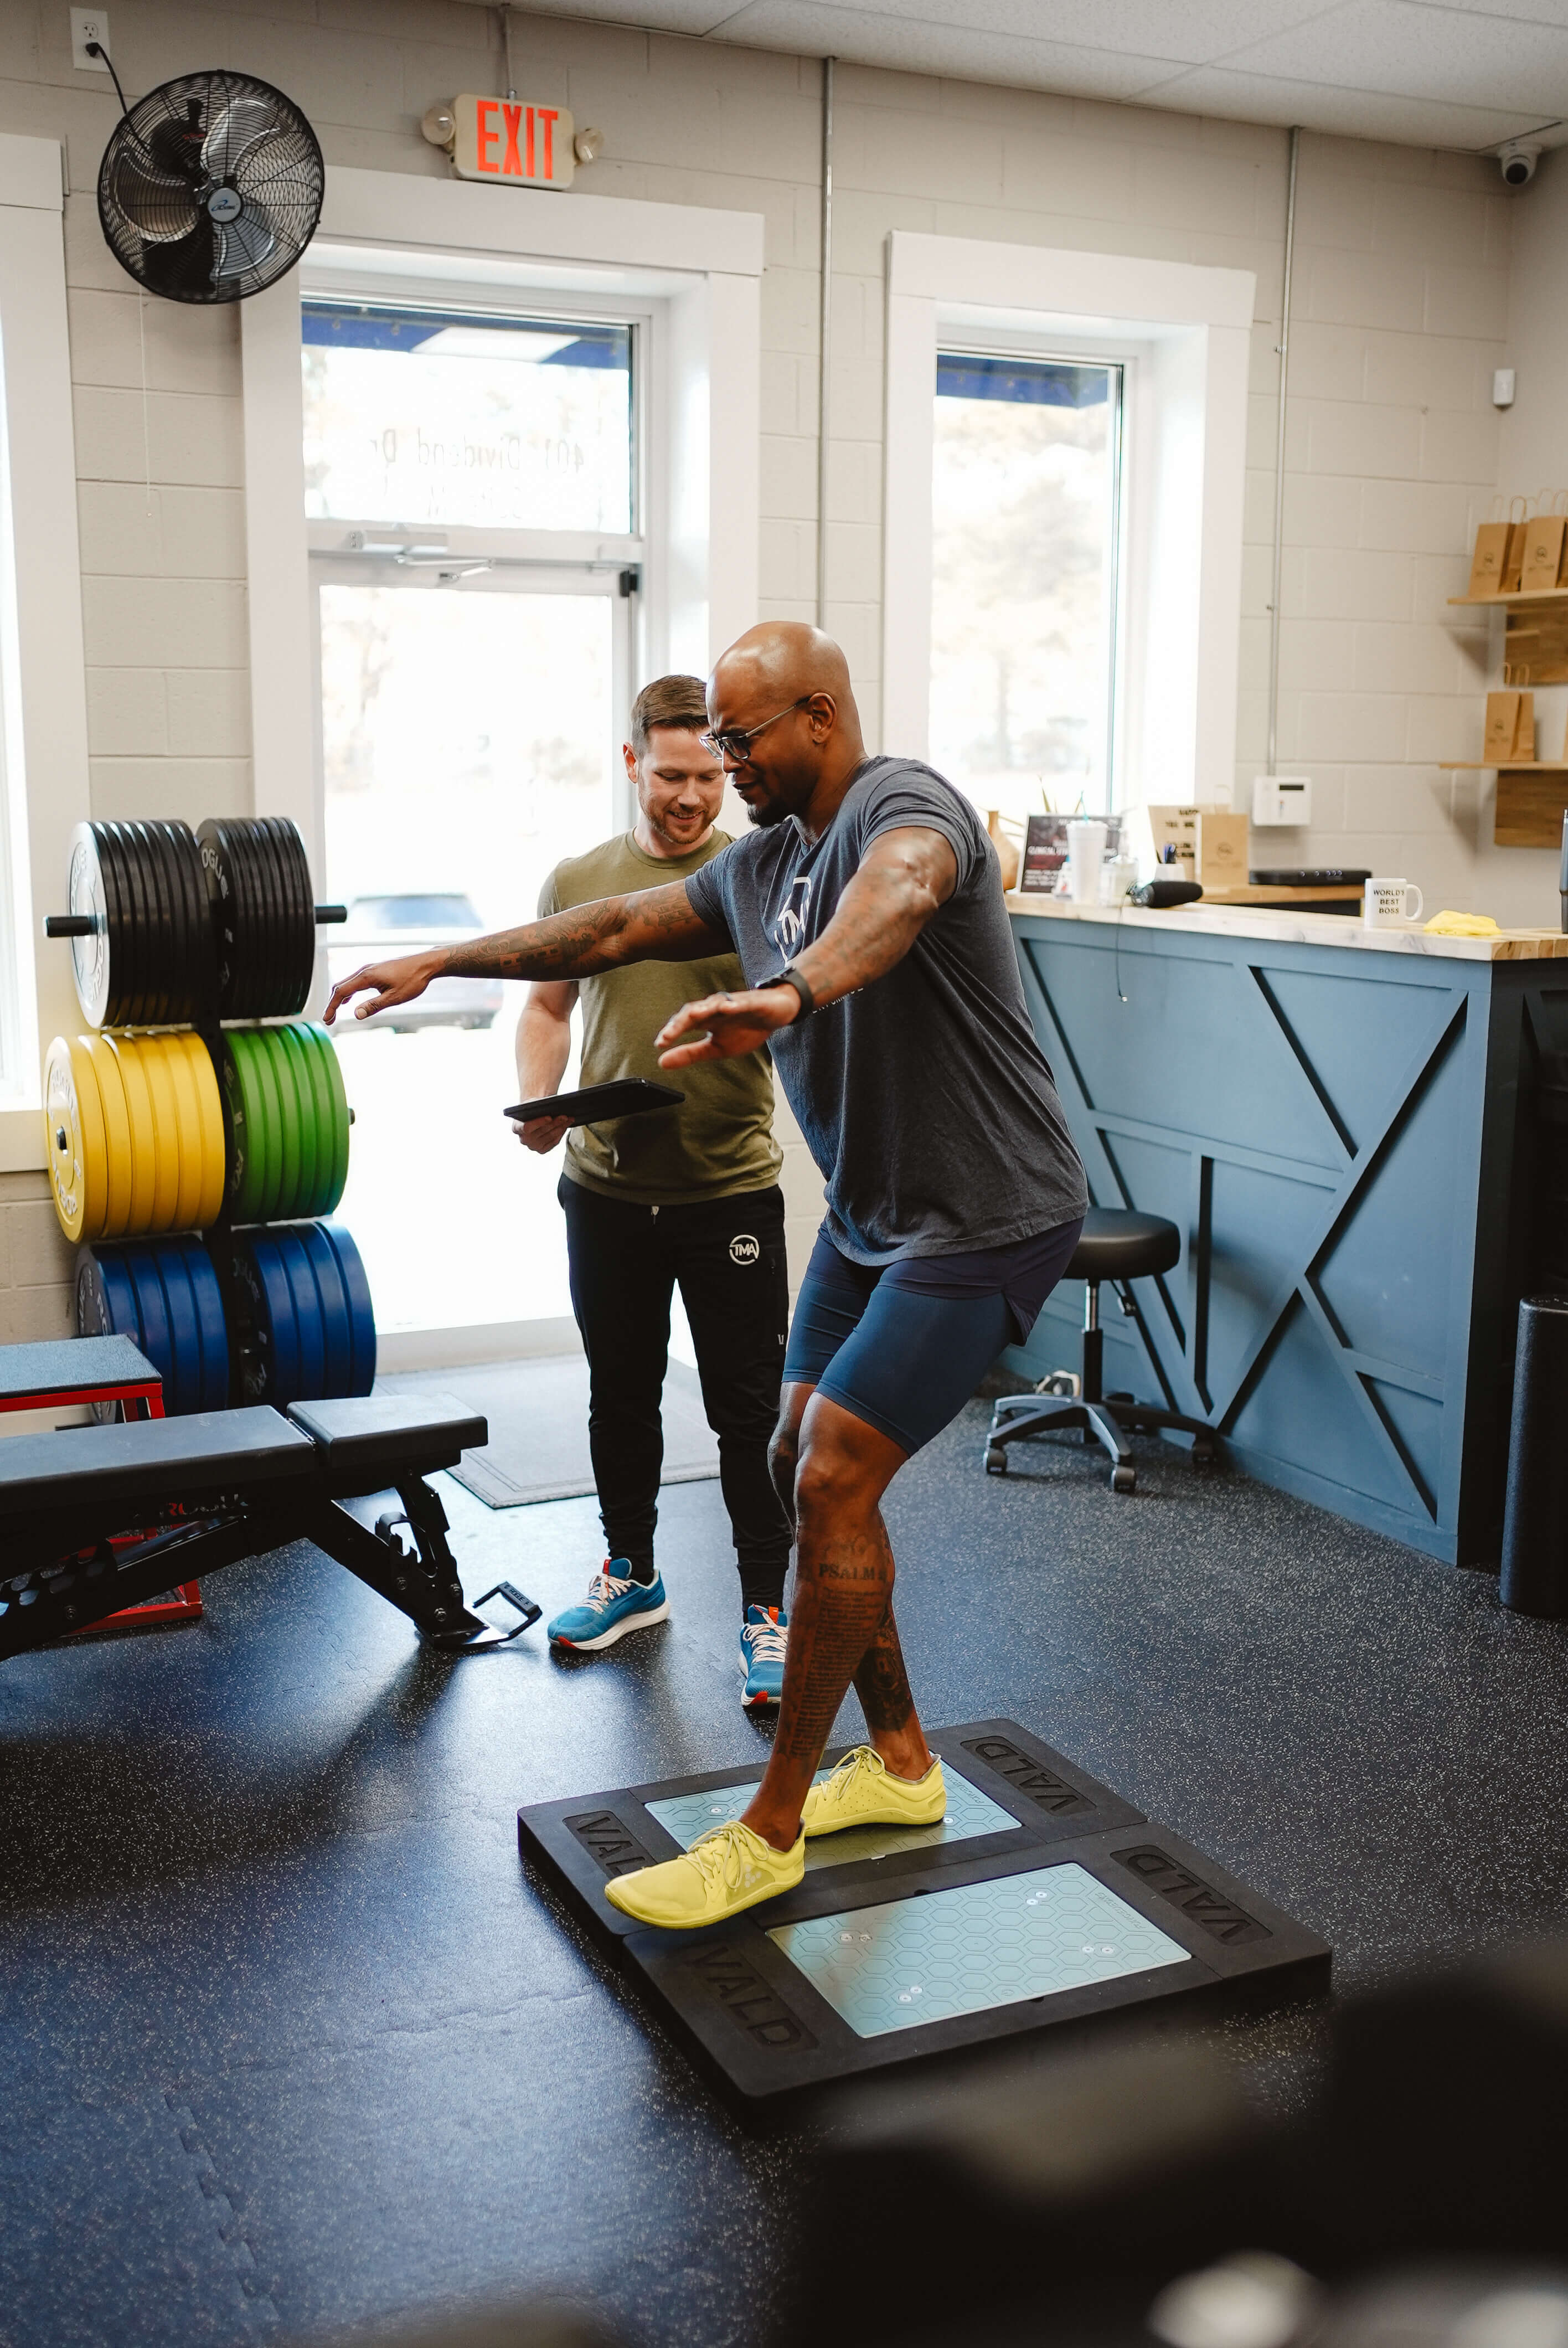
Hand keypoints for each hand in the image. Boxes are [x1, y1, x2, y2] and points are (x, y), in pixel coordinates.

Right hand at [324, 949, 446, 1025]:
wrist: (425, 964)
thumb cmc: (413, 980)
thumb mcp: (394, 997)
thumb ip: (374, 1006)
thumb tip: (356, 1015)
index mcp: (367, 976)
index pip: (341, 992)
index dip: (332, 1007)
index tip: (327, 1020)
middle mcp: (365, 970)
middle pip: (340, 986)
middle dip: (332, 1004)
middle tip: (328, 1020)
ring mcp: (369, 969)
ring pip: (347, 983)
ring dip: (339, 998)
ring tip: (335, 1012)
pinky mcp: (375, 970)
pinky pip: (355, 980)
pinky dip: (348, 991)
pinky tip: (348, 1000)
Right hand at [515, 1112, 571, 1154]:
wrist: (533, 1114)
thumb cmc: (532, 1109)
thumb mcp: (532, 1105)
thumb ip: (538, 1108)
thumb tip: (554, 1108)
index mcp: (517, 1128)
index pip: (527, 1127)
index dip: (539, 1122)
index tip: (549, 1117)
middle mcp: (523, 1140)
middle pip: (542, 1131)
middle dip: (555, 1123)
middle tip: (565, 1116)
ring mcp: (532, 1146)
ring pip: (550, 1136)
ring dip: (561, 1127)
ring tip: (569, 1119)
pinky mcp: (542, 1150)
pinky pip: (554, 1142)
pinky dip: (561, 1133)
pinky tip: (566, 1126)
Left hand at [656, 984, 797, 1067]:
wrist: (776, 1014)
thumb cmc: (746, 1029)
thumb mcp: (716, 1048)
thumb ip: (690, 1054)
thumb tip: (662, 1062)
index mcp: (706, 1020)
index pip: (684, 1024)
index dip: (671, 1032)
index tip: (660, 1045)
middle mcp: (715, 1008)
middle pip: (694, 1011)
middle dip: (680, 1022)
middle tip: (668, 1035)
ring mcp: (733, 1003)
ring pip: (713, 1004)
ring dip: (702, 1009)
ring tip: (691, 1017)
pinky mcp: (752, 1002)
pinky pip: (742, 1002)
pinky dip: (734, 1004)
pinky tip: (727, 1008)